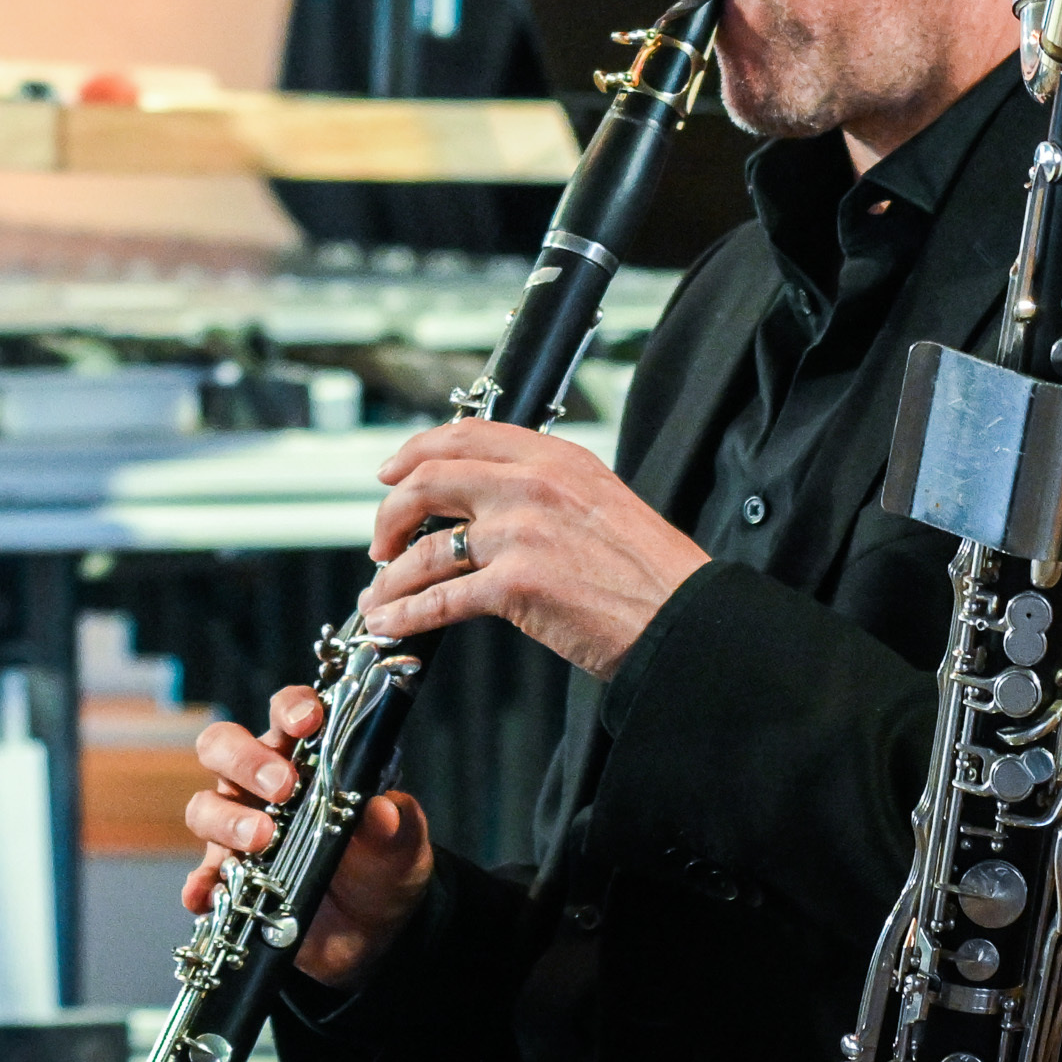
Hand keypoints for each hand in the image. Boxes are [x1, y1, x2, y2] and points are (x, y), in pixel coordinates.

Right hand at [179, 683, 433, 986]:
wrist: (373, 930)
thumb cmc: (382, 865)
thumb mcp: (399, 845)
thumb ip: (394, 825)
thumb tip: (381, 811)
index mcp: (305, 757)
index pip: (286, 713)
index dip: (291, 708)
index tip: (308, 720)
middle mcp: (261, 785)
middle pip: (223, 746)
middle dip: (247, 760)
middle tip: (283, 787)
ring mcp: (238, 830)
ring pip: (205, 807)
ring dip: (228, 820)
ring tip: (261, 839)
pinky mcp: (228, 879)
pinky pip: (201, 878)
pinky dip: (200, 885)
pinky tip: (207, 895)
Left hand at [359, 421, 707, 678]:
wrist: (682, 618)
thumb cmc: (650, 571)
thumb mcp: (599, 500)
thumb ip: (544, 489)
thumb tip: (488, 503)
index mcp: (554, 457)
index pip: (465, 436)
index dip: (414, 452)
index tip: (389, 472)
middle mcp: (532, 485)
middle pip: (428, 482)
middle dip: (390, 514)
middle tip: (380, 542)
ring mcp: (521, 534)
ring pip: (427, 549)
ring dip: (391, 578)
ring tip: (378, 598)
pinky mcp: (516, 586)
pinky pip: (440, 599)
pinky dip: (406, 615)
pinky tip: (392, 625)